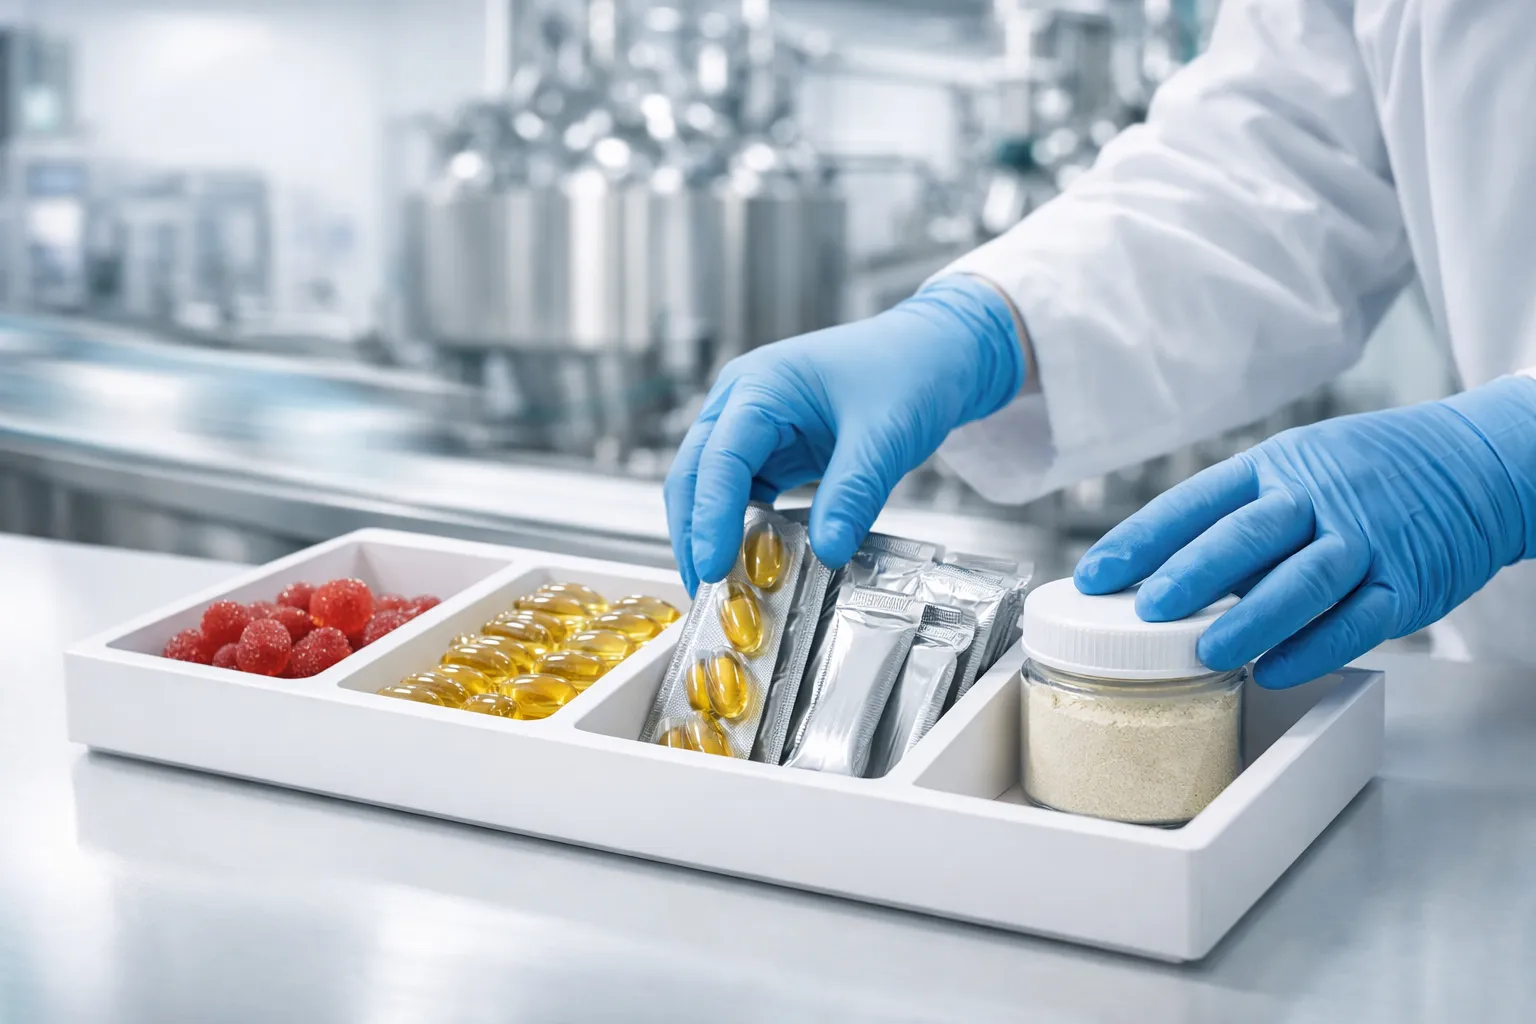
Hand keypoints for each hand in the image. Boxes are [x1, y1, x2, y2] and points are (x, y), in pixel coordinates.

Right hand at [665, 275, 1023, 592]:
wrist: (937, 351)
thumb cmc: (910, 370)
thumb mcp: (885, 435)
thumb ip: (852, 494)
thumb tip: (825, 553)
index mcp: (761, 385)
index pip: (719, 458)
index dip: (710, 517)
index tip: (712, 568)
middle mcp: (743, 402)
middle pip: (695, 474)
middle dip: (695, 533)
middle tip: (706, 591)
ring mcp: (754, 426)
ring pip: (712, 488)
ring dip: (715, 535)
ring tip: (728, 589)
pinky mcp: (772, 449)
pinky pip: (746, 495)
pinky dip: (746, 530)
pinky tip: (757, 563)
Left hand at [1075, 377, 1535, 687]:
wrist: (1476, 465)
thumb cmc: (1364, 474)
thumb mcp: (1296, 468)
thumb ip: (1236, 514)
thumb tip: (1153, 570)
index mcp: (1276, 466)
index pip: (1196, 501)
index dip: (1141, 538)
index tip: (1094, 575)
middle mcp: (1319, 497)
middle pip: (1247, 535)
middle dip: (1191, 574)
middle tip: (1146, 610)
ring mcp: (1367, 539)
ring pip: (1303, 580)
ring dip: (1251, 619)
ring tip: (1204, 652)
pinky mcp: (1409, 583)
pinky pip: (1359, 619)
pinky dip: (1315, 648)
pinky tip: (1277, 672)